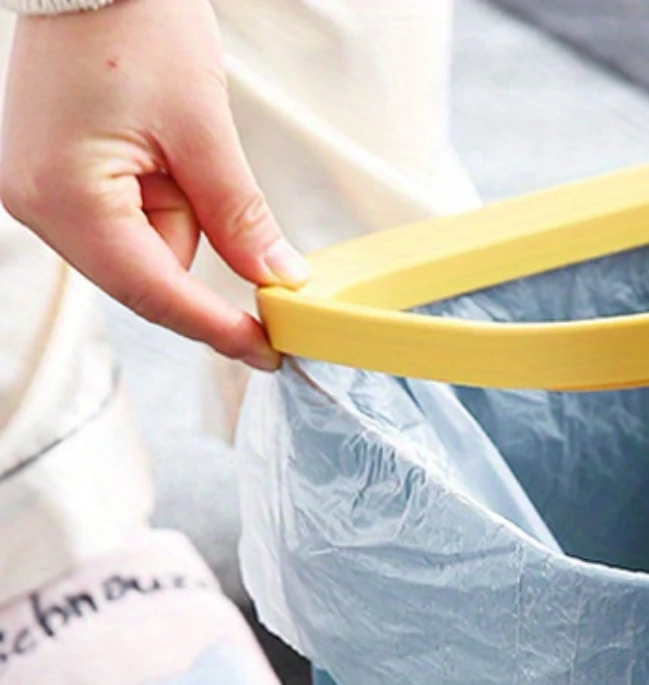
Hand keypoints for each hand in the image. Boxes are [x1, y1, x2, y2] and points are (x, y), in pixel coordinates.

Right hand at [0, 0, 305, 369]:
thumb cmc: (133, 23)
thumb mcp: (203, 128)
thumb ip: (239, 216)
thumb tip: (275, 279)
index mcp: (65, 197)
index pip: (156, 293)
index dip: (219, 328)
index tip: (269, 352)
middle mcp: (37, 205)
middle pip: (144, 279)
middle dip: (195, 245)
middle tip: (215, 183)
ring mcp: (38, 191)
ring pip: (139, 251)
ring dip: (176, 215)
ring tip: (169, 139)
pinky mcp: (49, 177)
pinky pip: (121, 221)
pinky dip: (156, 200)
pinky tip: (156, 148)